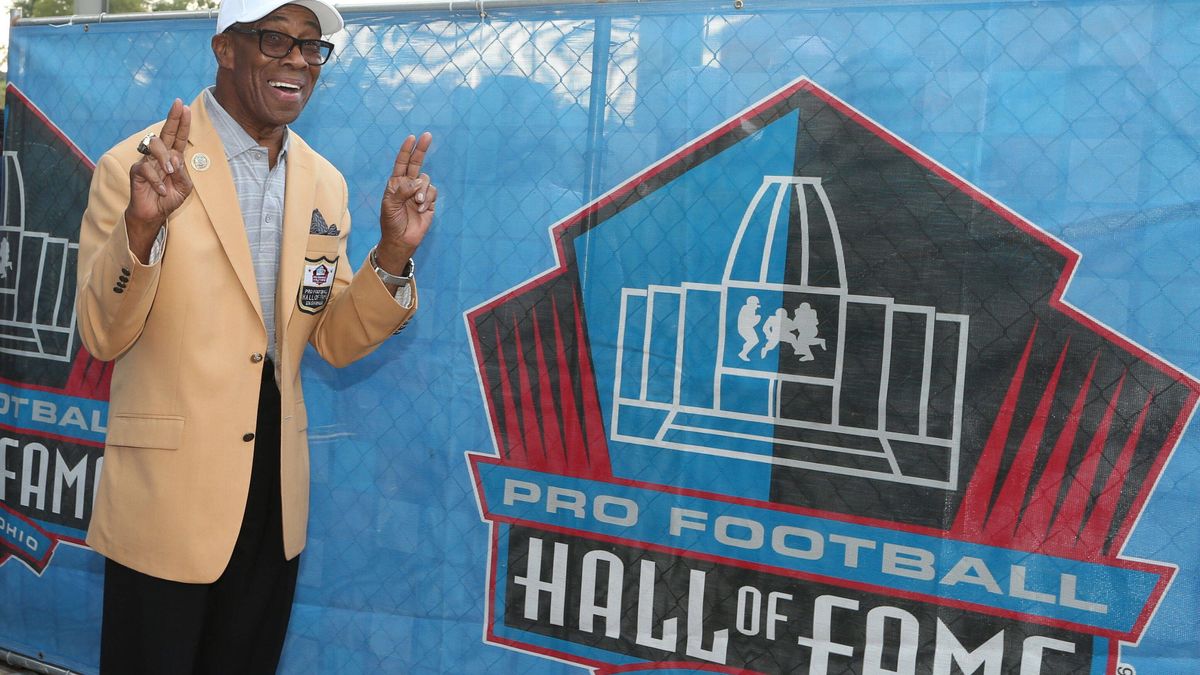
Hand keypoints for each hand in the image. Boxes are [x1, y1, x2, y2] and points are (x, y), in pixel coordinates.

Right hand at [125, 98, 192, 258]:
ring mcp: (148, 161)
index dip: (182, 123)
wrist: (154, 214)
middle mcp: (160, 156)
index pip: (179, 137)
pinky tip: (160, 190)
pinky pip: (147, 168)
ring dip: (165, 159)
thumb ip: (183, 173)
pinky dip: (157, 181)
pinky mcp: (137, 171)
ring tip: (170, 173)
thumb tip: (174, 159)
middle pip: (166, 132)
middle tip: (179, 105)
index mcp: (173, 158)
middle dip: (173, 118)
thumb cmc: (169, 198)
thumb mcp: (184, 187)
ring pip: (155, 146)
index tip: (185, 107)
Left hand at [376, 132, 436, 272]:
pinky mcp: (430, 202)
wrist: (401, 240)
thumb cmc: (391, 222)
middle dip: (422, 150)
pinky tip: (421, 209)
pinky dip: (427, 200)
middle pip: (417, 163)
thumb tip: (417, 181)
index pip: (402, 163)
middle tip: (427, 136)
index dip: (406, 150)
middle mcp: (408, 185)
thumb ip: (402, 190)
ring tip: (416, 204)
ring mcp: (420, 193)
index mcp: (396, 183)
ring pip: (426, 180)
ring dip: (422, 191)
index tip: (411, 138)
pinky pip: (433, 192)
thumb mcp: (390, 205)